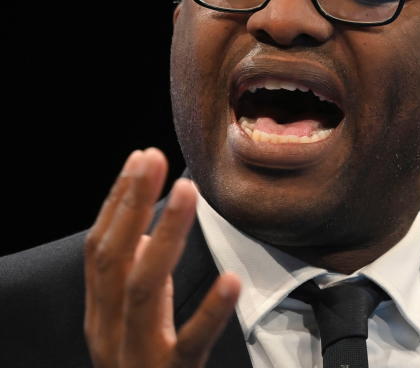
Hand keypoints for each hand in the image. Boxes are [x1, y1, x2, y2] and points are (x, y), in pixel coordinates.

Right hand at [84, 148, 241, 367]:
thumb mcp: (136, 325)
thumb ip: (141, 280)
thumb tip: (157, 223)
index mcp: (101, 315)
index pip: (101, 250)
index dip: (117, 202)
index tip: (141, 158)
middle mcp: (110, 333)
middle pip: (114, 261)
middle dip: (131, 205)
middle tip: (155, 159)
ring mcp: (138, 357)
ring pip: (144, 291)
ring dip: (167, 238)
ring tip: (189, 194)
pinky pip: (189, 343)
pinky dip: (208, 310)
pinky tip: (231, 280)